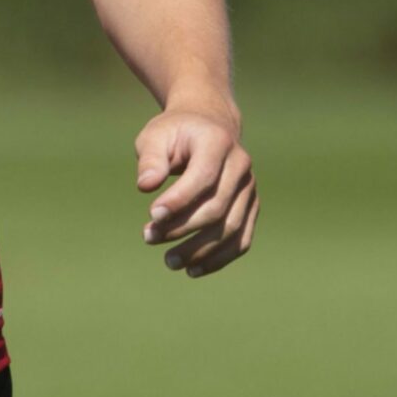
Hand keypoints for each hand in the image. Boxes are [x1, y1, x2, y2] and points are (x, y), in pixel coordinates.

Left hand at [135, 102, 257, 277]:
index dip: (179, 200)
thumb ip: (151, 159)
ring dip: (199, 250)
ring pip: (230, 228)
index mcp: (218, 141)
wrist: (208, 126)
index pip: (203, 176)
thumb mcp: (156, 136)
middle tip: (148, 237)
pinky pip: (241, 240)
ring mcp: (249, 188)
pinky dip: (219, 259)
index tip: (152, 215)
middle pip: (216, 207)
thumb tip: (146, 186)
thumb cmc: (176, 133)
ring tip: (168, 261)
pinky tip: (193, 270)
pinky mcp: (251, 206)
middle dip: (181, 228)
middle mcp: (240, 165)